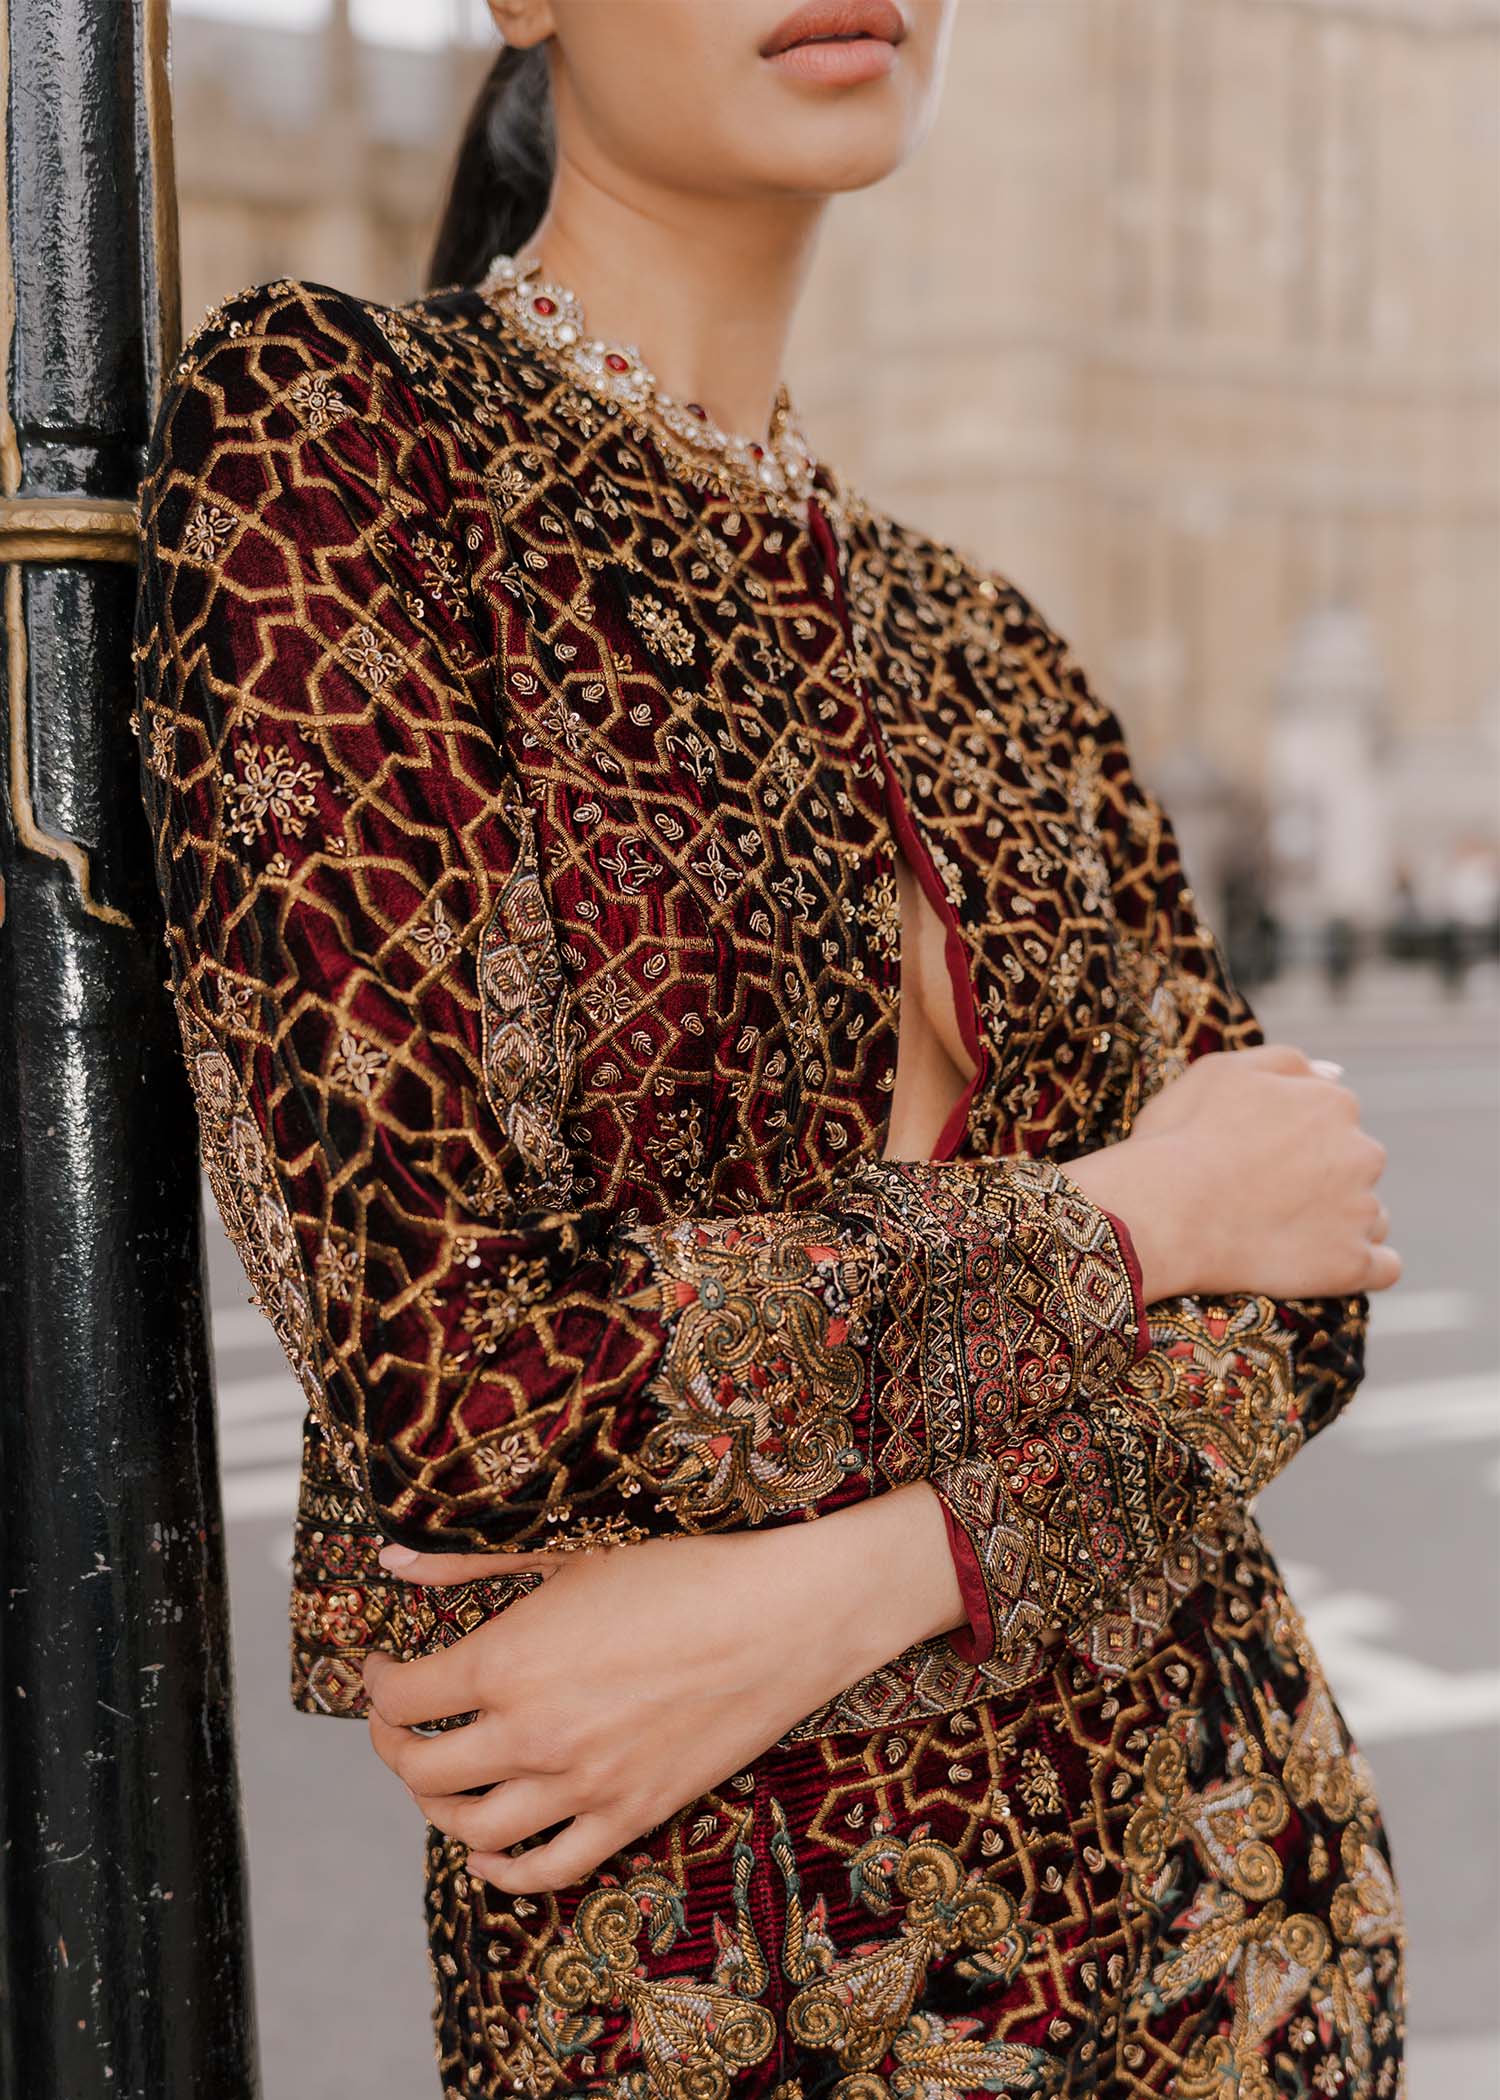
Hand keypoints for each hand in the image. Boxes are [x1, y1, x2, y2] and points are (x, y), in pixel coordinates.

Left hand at [361, 1483, 965, 1894]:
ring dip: (438, 1807)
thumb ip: (471, 1562)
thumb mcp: (570, 1550)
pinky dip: (501, 1871)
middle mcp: (531, 1733)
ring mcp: (581, 1785)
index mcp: (507, 1660)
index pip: (402, 1697)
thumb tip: (393, 1561)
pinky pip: (544, 1872)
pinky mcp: (629, 1817)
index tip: (383, 1669)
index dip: (376, 1685)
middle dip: (394, 1746)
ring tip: (441, 1776)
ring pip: (471, 1827)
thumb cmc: (680, 1569)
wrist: (781, 1616)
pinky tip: (487, 1849)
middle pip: (422, 1771)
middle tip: (400, 1721)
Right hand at [1066, 1043, 1398, 1302]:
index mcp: (1332, 1103)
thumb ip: (1286, 1063)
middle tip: (1265, 1198)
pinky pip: (1383, 1268)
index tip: (1259, 1159)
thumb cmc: (1181, 1139)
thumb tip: (1335, 1072)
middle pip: (1357, 1166)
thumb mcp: (1221, 1071)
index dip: (1296, 1141)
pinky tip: (1325, 1266)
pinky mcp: (1352, 1265)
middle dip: (1324, 1180)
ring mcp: (1360, 1212)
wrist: (1164, 1213)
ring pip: (1370, 1216)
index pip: (1335, 1121)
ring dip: (1341, 1222)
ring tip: (1283, 1235)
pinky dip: (1360, 1267)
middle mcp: (1361, 1153)